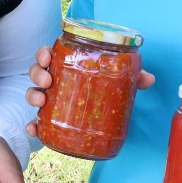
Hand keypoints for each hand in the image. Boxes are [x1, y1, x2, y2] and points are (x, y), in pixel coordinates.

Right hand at [24, 45, 156, 136]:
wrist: (101, 120)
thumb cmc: (104, 91)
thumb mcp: (118, 83)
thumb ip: (132, 78)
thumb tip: (149, 79)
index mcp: (66, 66)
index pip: (49, 54)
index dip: (43, 53)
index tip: (47, 56)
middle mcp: (54, 82)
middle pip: (37, 72)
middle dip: (37, 74)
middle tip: (47, 81)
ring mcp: (50, 101)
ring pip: (33, 93)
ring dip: (32, 95)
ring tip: (41, 101)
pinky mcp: (49, 121)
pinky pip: (35, 122)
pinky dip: (32, 125)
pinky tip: (33, 129)